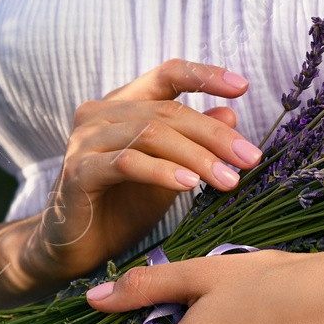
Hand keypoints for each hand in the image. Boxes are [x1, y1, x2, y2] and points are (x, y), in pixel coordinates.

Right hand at [20, 59, 264, 286]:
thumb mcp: (170, 170)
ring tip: (228, 179)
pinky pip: (127, 164)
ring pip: (150, 134)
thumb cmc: (123, 205)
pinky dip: (162, 172)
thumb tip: (231, 112)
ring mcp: (86, 141)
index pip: (167, 74)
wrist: (73, 249)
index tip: (243, 86)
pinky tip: (190, 186)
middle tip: (250, 158)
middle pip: (167, 110)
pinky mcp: (78, 172)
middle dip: (214, 134)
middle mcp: (100, 113)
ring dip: (196, 157)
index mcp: (123, 104)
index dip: (205, 76)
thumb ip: (194, 141)